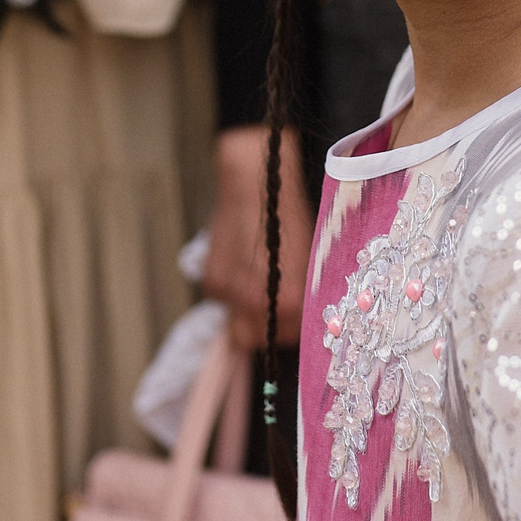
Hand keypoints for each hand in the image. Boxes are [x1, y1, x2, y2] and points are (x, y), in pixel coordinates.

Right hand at [202, 122, 311, 349]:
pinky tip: (242, 265)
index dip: (291, 329)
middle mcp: (256, 303)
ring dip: (246, 310)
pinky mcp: (211, 279)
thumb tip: (301, 314)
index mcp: (288, 300)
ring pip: (236, 322)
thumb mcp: (309, 256)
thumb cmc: (290, 213)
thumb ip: (302, 293)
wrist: (255, 181)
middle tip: (275, 307)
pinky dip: (231, 291)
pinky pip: (222, 300)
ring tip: (259, 280)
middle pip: (255, 339)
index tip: (294, 318)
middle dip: (265, 329)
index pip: (286, 339)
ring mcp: (229, 292)